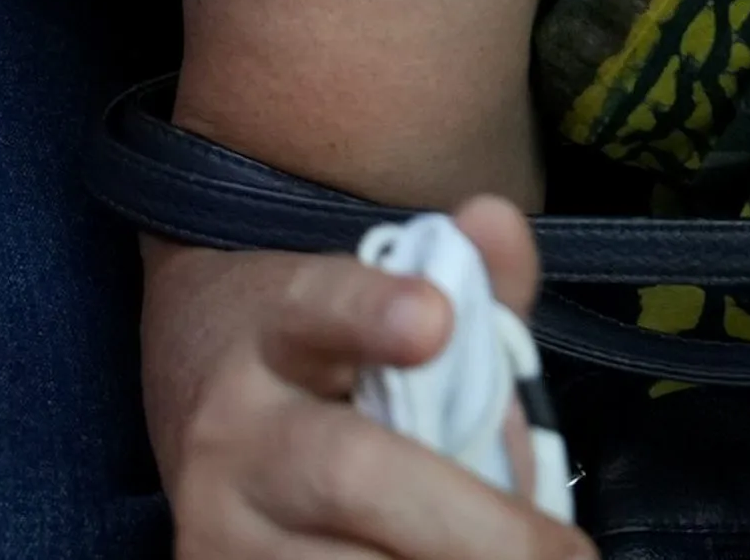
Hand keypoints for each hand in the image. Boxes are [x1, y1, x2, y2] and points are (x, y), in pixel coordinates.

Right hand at [162, 201, 586, 559]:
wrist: (187, 392)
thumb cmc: (321, 355)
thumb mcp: (380, 297)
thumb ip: (464, 275)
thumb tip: (498, 222)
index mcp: (274, 324)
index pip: (318, 307)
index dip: (370, 313)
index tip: (433, 319)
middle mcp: (231, 424)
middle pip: (350, 472)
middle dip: (470, 525)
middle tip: (563, 552)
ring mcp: (214, 518)